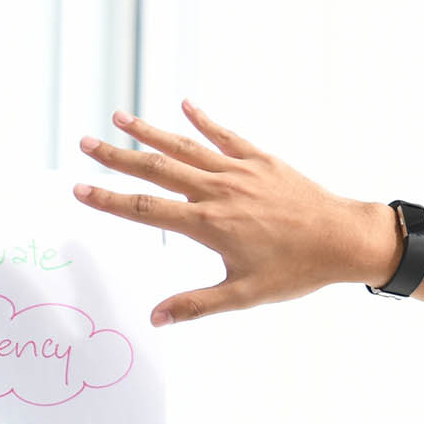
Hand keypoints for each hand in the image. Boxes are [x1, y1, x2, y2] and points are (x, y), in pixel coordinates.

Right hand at [73, 101, 398, 325]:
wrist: (345, 239)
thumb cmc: (299, 270)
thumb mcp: (246, 294)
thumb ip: (198, 304)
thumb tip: (156, 319)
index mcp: (209, 225)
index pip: (146, 209)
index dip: (109, 199)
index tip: (79, 188)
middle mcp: (218, 191)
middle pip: (156, 169)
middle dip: (117, 157)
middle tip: (84, 143)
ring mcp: (240, 172)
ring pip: (185, 146)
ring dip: (149, 131)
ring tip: (119, 117)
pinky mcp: (262, 161)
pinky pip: (226, 135)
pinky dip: (204, 120)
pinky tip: (185, 104)